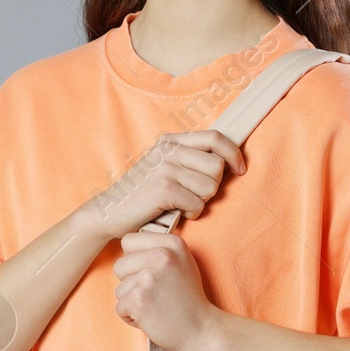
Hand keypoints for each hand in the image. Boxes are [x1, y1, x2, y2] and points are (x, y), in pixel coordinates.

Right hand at [85, 130, 245, 241]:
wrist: (109, 212)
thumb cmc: (142, 195)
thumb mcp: (164, 167)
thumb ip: (188, 159)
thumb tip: (225, 160)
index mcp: (170, 141)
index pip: (214, 137)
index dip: (233, 153)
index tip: (240, 169)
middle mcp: (168, 149)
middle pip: (217, 165)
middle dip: (213, 186)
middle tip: (195, 195)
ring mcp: (165, 167)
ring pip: (210, 186)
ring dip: (202, 201)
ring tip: (184, 204)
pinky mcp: (163, 188)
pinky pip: (197, 203)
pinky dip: (193, 213)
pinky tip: (179, 213)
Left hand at [111, 230, 221, 350]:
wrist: (201, 331)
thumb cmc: (188, 300)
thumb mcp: (182, 263)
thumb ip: (159, 250)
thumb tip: (127, 245)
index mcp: (172, 243)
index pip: (128, 241)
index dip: (135, 261)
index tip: (152, 274)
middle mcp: (161, 255)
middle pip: (120, 265)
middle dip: (131, 283)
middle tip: (156, 294)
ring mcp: (149, 277)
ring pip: (120, 289)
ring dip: (133, 303)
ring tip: (157, 307)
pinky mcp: (139, 299)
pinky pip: (120, 308)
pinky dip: (131, 318)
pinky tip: (152, 319)